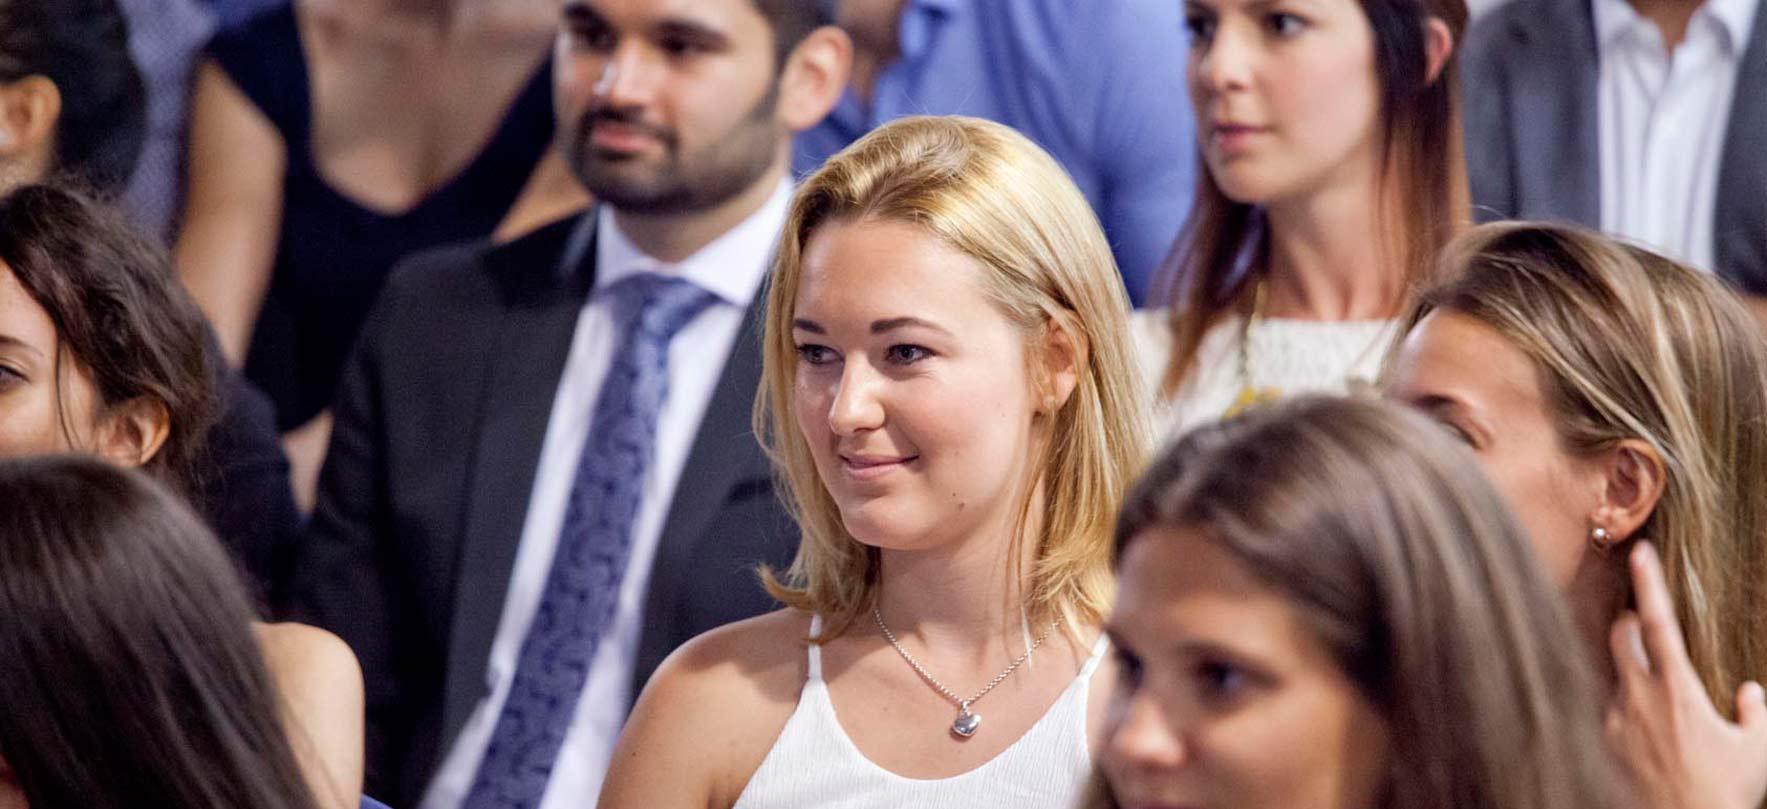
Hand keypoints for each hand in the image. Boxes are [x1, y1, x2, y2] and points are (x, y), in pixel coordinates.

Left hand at [1606, 541, 1766, 808]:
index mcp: (1677, 690)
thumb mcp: (1756, 752)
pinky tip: (1641, 729)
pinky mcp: (1599, 742)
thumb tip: (1752, 693)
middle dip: (1631, 622)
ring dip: (1629, 671)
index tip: (1639, 552)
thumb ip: (1756, 714)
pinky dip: (1621, 708)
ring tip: (1652, 692)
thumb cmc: (1723, 794)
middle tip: (1644, 624)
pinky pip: (1604, 709)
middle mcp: (1636, 698)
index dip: (1649, 584)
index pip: (1659, 623)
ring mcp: (1612, 719)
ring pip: (1612, 673)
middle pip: (1620, 635)